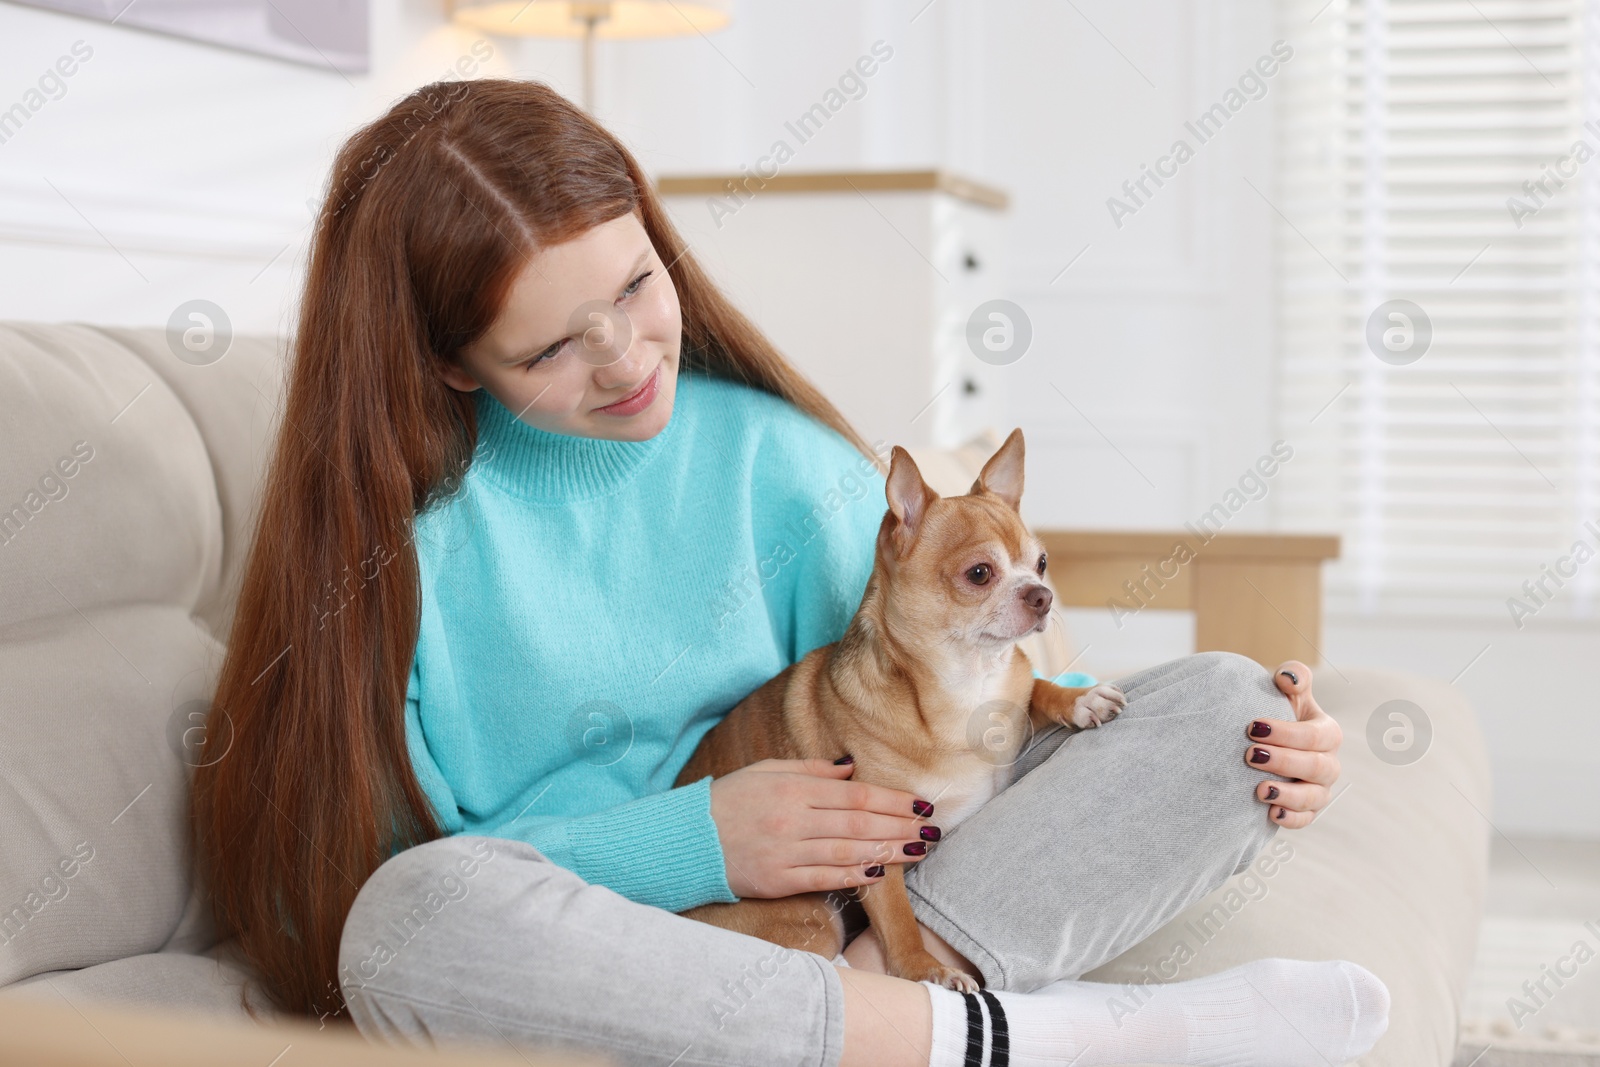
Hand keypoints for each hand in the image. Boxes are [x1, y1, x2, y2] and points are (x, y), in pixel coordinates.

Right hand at [707, 757, 939, 898]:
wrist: (688, 839)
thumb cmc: (730, 800)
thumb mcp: (767, 771)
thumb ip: (812, 769)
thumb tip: (853, 767)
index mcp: (793, 787)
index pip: (855, 794)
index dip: (892, 800)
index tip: (921, 803)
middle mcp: (793, 818)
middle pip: (859, 823)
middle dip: (900, 826)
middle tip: (933, 829)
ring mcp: (785, 851)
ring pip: (847, 851)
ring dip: (888, 851)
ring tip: (919, 850)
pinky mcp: (777, 881)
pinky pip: (824, 878)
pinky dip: (854, 876)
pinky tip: (879, 873)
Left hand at [1244, 660, 1341, 827]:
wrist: (1265, 742)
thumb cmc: (1278, 712)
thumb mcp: (1287, 693)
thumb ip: (1293, 677)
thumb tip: (1288, 678)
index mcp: (1327, 733)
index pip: (1314, 736)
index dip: (1286, 733)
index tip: (1252, 727)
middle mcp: (1328, 763)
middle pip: (1317, 767)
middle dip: (1284, 761)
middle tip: (1250, 755)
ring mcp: (1319, 789)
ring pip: (1314, 797)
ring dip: (1288, 794)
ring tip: (1260, 789)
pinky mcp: (1306, 810)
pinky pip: (1305, 820)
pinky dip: (1291, 819)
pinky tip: (1270, 813)